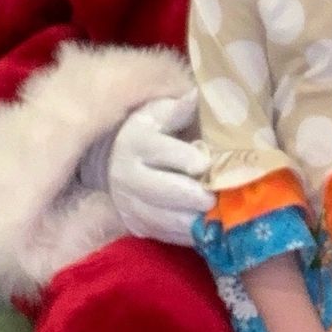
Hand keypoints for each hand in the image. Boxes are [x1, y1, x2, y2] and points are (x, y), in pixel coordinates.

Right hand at [106, 92, 212, 243]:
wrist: (114, 159)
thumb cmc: (151, 130)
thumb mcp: (160, 111)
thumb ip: (180, 108)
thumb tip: (195, 95)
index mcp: (135, 141)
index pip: (160, 151)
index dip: (184, 158)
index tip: (205, 164)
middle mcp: (127, 174)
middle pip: (159, 190)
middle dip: (190, 196)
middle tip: (213, 199)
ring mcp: (129, 203)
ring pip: (162, 218)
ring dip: (191, 221)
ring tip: (217, 218)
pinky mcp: (136, 225)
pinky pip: (164, 235)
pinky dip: (187, 235)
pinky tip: (208, 230)